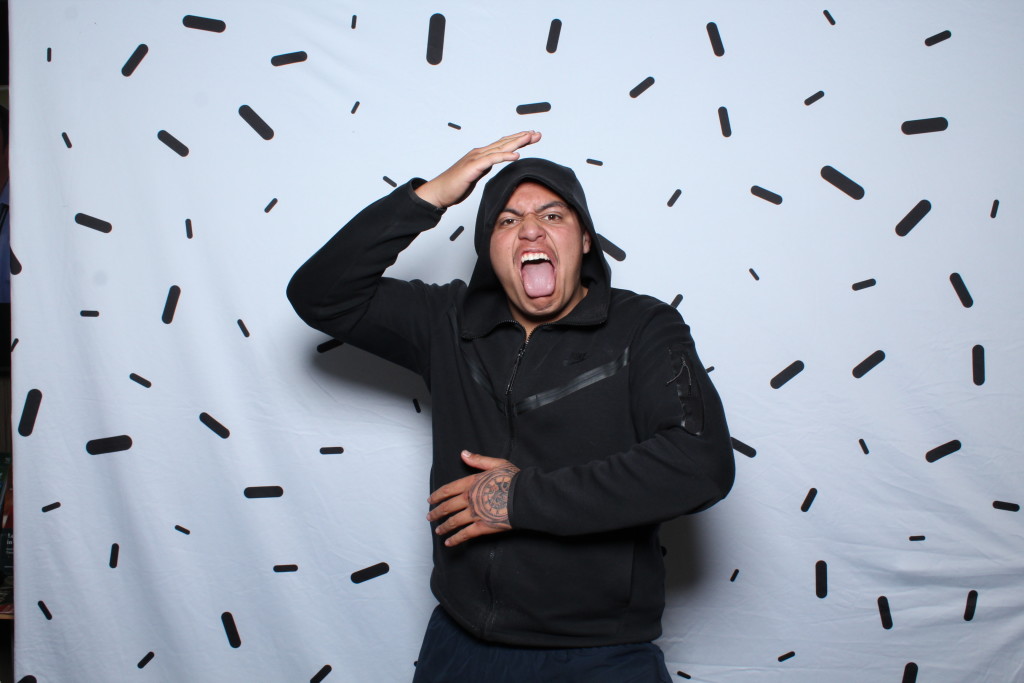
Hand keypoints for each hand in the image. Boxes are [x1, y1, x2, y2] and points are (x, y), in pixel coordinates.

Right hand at [414, 131, 541, 208]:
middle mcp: (479, 153)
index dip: (517, 140)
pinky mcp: (473, 167)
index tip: (531, 138)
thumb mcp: (474, 175)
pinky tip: (515, 156)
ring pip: (500, 148)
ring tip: (530, 137)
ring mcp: (476, 159)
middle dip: (521, 137)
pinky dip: (504, 156)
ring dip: (516, 142)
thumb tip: (492, 164)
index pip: (502, 145)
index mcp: (480, 156)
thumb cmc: (454, 185)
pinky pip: (492, 160)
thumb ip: (483, 168)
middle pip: (504, 143)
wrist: (439, 192)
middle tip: (537, 134)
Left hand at [427, 450, 519, 546]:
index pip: (448, 490)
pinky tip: (448, 543)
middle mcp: (469, 499)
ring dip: (444, 527)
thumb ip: (478, 460)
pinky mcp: (482, 527)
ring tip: (438, 530)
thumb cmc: (514, 480)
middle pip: (447, 507)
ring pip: (453, 522)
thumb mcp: (497, 464)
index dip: (437, 495)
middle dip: (436, 512)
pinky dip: (455, 539)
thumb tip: (463, 453)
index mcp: (471, 483)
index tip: (430, 500)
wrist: (525, 497)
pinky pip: (465, 534)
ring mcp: (475, 513)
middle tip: (430, 517)